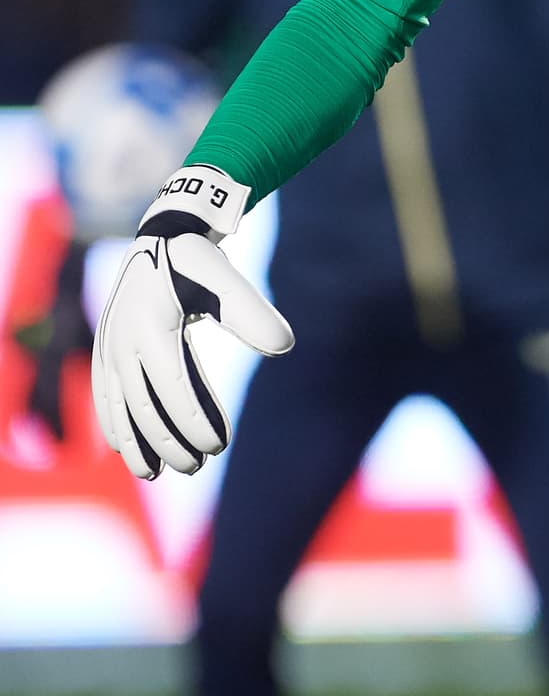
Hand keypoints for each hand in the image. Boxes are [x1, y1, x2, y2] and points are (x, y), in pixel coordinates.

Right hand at [91, 166, 292, 479]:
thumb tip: (285, 345)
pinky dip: (114, 426)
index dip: (194, 423)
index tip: (218, 446)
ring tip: (156, 473)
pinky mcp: (103, 349)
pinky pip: (105, 397)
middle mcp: (123, 342)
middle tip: (196, 466)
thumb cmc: (197, 260)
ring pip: (119, 410)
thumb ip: (252, 312)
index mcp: (152, 328)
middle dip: (170, 443)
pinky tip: (126, 450)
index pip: (173, 390)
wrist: (160, 235)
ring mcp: (108, 347)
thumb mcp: (225, 278)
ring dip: (137, 444)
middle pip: (145, 408)